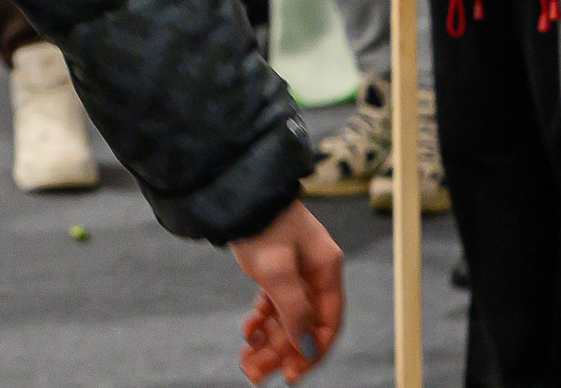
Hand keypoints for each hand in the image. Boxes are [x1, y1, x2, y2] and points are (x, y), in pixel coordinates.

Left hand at [233, 200, 344, 381]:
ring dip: (268, 341)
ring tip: (246, 363)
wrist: (233, 191)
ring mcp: (294, 270)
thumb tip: (308, 348)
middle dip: (282, 352)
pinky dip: (260, 319)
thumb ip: (294, 310)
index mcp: (326, 270)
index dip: (311, 352)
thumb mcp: (277, 270)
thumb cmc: (260, 223)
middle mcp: (314, 272)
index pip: (328, 324)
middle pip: (303, 324)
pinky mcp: (273, 267)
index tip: (290, 375)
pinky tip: (247, 332)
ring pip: (285, 316)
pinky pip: (272, 302)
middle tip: (256, 375)